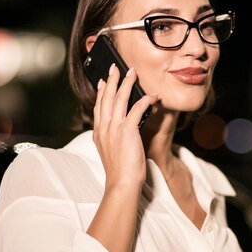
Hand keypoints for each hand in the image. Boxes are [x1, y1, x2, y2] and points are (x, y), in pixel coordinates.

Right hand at [92, 64, 157, 188]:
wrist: (122, 183)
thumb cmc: (119, 172)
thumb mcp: (110, 152)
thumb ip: (112, 139)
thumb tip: (118, 130)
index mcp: (99, 133)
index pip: (98, 107)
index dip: (101, 93)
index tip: (102, 82)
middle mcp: (104, 128)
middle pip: (106, 98)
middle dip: (111, 80)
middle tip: (115, 67)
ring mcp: (114, 128)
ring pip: (119, 99)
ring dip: (127, 83)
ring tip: (132, 72)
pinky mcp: (128, 130)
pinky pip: (137, 109)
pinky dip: (146, 100)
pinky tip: (152, 95)